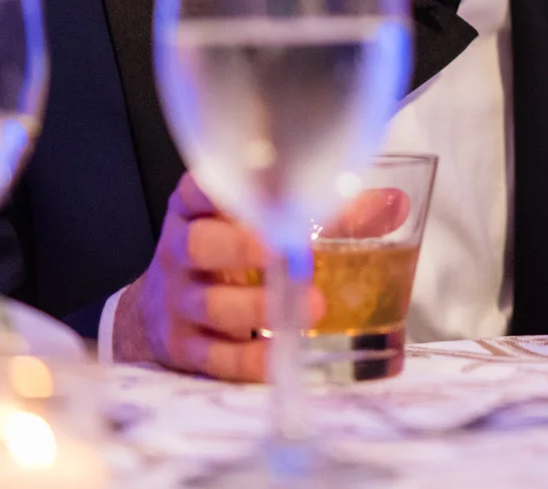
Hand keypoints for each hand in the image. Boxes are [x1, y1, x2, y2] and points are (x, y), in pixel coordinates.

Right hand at [111, 173, 321, 379]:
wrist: (161, 310)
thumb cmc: (222, 253)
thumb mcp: (249, 221)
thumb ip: (311, 209)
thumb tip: (386, 203)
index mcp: (193, 210)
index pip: (199, 190)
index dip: (226, 190)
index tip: (267, 189)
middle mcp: (179, 251)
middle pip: (198, 245)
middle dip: (242, 247)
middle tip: (287, 249)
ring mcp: (177, 302)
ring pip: (210, 305)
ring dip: (259, 306)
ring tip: (312, 305)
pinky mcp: (183, 347)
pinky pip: (216, 356)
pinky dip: (252, 358)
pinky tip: (285, 352)